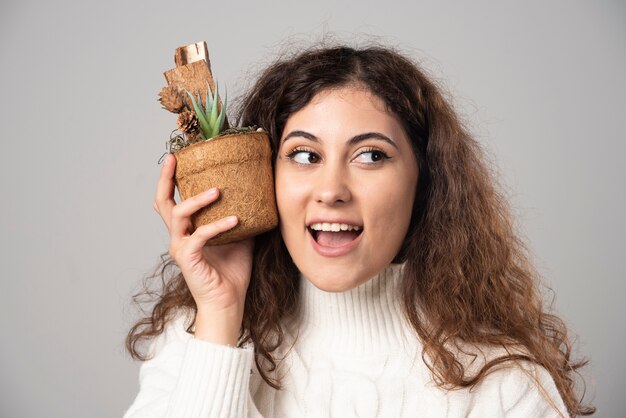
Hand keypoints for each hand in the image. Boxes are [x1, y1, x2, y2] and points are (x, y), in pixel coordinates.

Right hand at [153, 154, 253, 344]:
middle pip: (162, 203)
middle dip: (165, 179)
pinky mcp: (188, 259)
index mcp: (188, 229)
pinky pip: (199, 236)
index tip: (176, 157)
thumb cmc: (232, 271)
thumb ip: (242, 216)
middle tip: (174, 160)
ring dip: (197, 200)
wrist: (229, 301)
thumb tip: (260, 195)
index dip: (170, 179)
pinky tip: (235, 219)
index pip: (172, 200)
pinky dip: (217, 225)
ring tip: (217, 190)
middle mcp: (179, 236)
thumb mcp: (241, 236)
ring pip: (179, 215)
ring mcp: (181, 247)